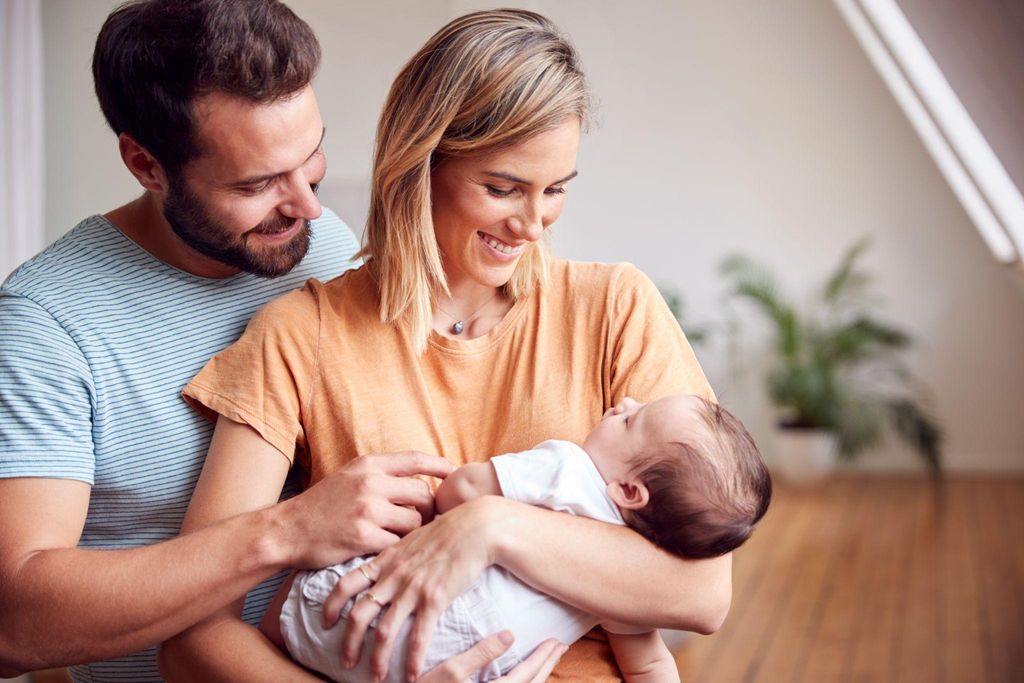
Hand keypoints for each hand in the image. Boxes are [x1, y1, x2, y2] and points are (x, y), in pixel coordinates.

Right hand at [279, 451, 452, 568]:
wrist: (287, 531)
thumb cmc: (321, 505)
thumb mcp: (349, 476)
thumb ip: (380, 474)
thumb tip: (417, 479)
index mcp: (368, 465)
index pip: (415, 460)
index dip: (439, 465)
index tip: (453, 472)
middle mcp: (370, 484)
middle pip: (423, 495)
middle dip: (428, 510)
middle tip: (423, 521)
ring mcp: (367, 511)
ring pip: (414, 522)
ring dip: (413, 533)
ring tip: (402, 537)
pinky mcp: (363, 538)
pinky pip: (398, 545)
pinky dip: (397, 550)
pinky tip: (388, 551)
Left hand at [324, 496, 507, 680]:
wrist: (475, 527)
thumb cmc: (447, 531)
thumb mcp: (412, 539)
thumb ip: (396, 555)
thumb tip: (387, 565)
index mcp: (385, 561)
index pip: (346, 583)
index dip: (331, 605)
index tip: (325, 622)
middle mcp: (393, 577)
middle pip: (359, 615)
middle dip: (348, 643)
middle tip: (346, 662)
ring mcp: (412, 588)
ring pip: (384, 631)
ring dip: (377, 658)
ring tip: (376, 676)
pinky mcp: (435, 598)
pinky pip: (419, 635)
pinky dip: (413, 659)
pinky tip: (412, 674)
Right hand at [419, 631, 566, 682]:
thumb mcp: (448, 671)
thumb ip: (480, 654)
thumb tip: (510, 634)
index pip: (526, 677)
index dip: (543, 658)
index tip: (556, 641)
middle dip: (546, 666)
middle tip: (559, 646)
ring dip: (538, 674)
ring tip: (546, 658)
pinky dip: (523, 681)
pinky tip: (520, 672)